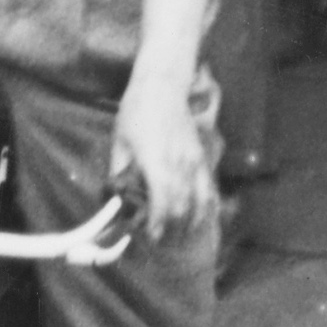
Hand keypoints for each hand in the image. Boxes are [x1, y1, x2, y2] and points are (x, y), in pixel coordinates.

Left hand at [112, 66, 216, 244]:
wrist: (163, 85)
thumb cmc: (136, 111)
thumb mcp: (120, 141)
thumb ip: (119, 172)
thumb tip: (118, 196)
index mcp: (155, 162)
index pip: (162, 202)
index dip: (158, 224)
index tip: (151, 237)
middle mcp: (178, 164)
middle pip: (181, 206)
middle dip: (172, 228)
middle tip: (162, 241)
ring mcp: (193, 160)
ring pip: (199, 200)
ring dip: (191, 221)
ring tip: (182, 236)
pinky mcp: (201, 155)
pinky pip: (208, 186)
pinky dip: (206, 205)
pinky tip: (201, 217)